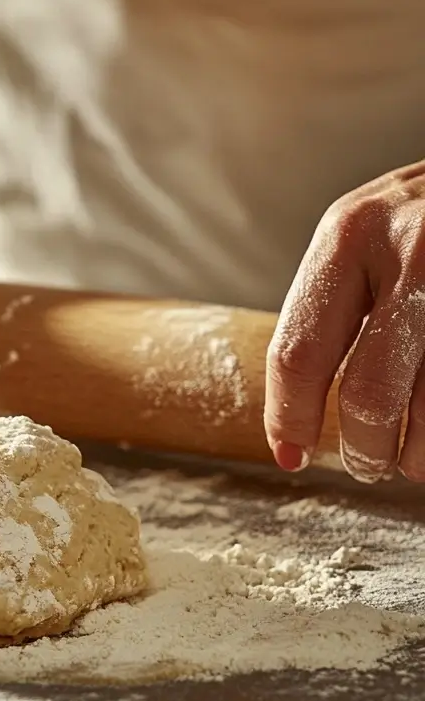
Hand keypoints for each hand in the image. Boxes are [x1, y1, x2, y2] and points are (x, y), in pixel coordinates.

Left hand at [265, 159, 424, 482]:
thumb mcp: (372, 235)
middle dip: (365, 449)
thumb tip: (299, 411)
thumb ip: (337, 304)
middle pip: (368, 394)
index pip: (298, 351)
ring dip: (419, 454)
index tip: (290, 454)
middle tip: (367, 465)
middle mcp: (411, 249)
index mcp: (349, 236)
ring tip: (414, 460)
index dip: (290, 416)